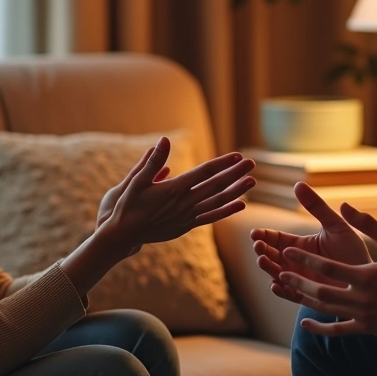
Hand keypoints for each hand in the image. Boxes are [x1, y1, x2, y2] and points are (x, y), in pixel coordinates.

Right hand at [102, 137, 254, 253]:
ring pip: (217, 202)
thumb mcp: (136, 180)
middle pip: (215, 186)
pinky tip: (240, 205)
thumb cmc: (128, 205)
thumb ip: (153, 161)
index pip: (204, 173)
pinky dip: (226, 211)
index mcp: (174, 189)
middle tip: (252, 164)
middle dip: (235, 174)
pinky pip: (211, 217)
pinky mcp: (186, 226)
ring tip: (252, 182)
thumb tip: (164, 140)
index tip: (238, 156)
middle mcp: (184, 203)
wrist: (123, 235)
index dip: (222, 163)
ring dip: (236, 192)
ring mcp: (187, 216)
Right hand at [250, 182, 372, 304]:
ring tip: (264, 261)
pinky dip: (281, 290)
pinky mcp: (308, 296)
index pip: (275, 238)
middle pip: (271, 256)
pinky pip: (290, 294)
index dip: (263, 236)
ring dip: (268, 268)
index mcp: (300, 244)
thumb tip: (298, 184)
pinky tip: (277, 284)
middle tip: (258, 247)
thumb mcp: (335, 226)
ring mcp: (300, 279)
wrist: (371, 279)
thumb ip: (317, 207)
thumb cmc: (353, 250)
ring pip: (276, 274)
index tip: (256, 234)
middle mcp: (296, 262)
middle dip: (262, 251)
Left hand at [277, 202, 376, 342]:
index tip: (286, 250)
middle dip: (296, 279)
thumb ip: (371, 226)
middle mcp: (359, 297)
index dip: (305, 259)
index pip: (327, 266)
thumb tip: (346, 206)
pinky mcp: (364, 328)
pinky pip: (336, 330)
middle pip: (319, 290)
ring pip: (323, 308)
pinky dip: (319, 328)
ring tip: (284, 287)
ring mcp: (360, 315)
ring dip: (301, 298)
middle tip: (278, 269)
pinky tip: (304, 322)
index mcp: (365, 275)